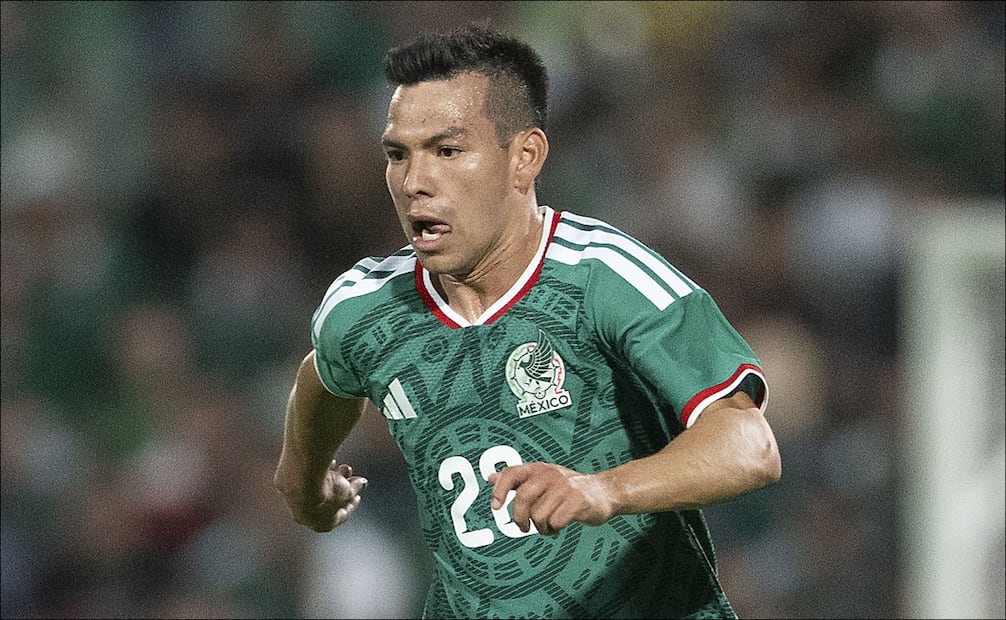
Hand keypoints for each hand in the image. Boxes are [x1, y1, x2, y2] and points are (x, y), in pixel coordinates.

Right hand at [278, 462, 367, 532]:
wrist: (301, 476)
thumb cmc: (328, 488)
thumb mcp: (348, 490)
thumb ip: (355, 487)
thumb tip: (362, 483)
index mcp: (320, 525)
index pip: (339, 516)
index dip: (350, 503)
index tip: (357, 492)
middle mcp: (302, 517)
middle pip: (325, 500)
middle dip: (339, 486)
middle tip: (348, 472)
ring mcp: (290, 501)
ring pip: (312, 489)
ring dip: (328, 477)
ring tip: (338, 465)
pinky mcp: (282, 483)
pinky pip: (302, 478)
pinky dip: (315, 470)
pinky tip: (325, 461)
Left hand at [488, 462, 615, 535]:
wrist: (604, 491)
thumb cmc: (569, 488)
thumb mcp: (542, 478)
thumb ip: (517, 480)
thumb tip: (491, 478)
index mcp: (538, 469)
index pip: (512, 473)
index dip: (500, 490)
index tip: (496, 506)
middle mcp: (550, 475)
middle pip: (523, 497)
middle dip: (519, 518)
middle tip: (523, 527)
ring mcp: (564, 487)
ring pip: (538, 514)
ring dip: (541, 527)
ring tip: (549, 524)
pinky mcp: (577, 501)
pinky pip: (555, 521)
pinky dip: (554, 529)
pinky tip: (559, 525)